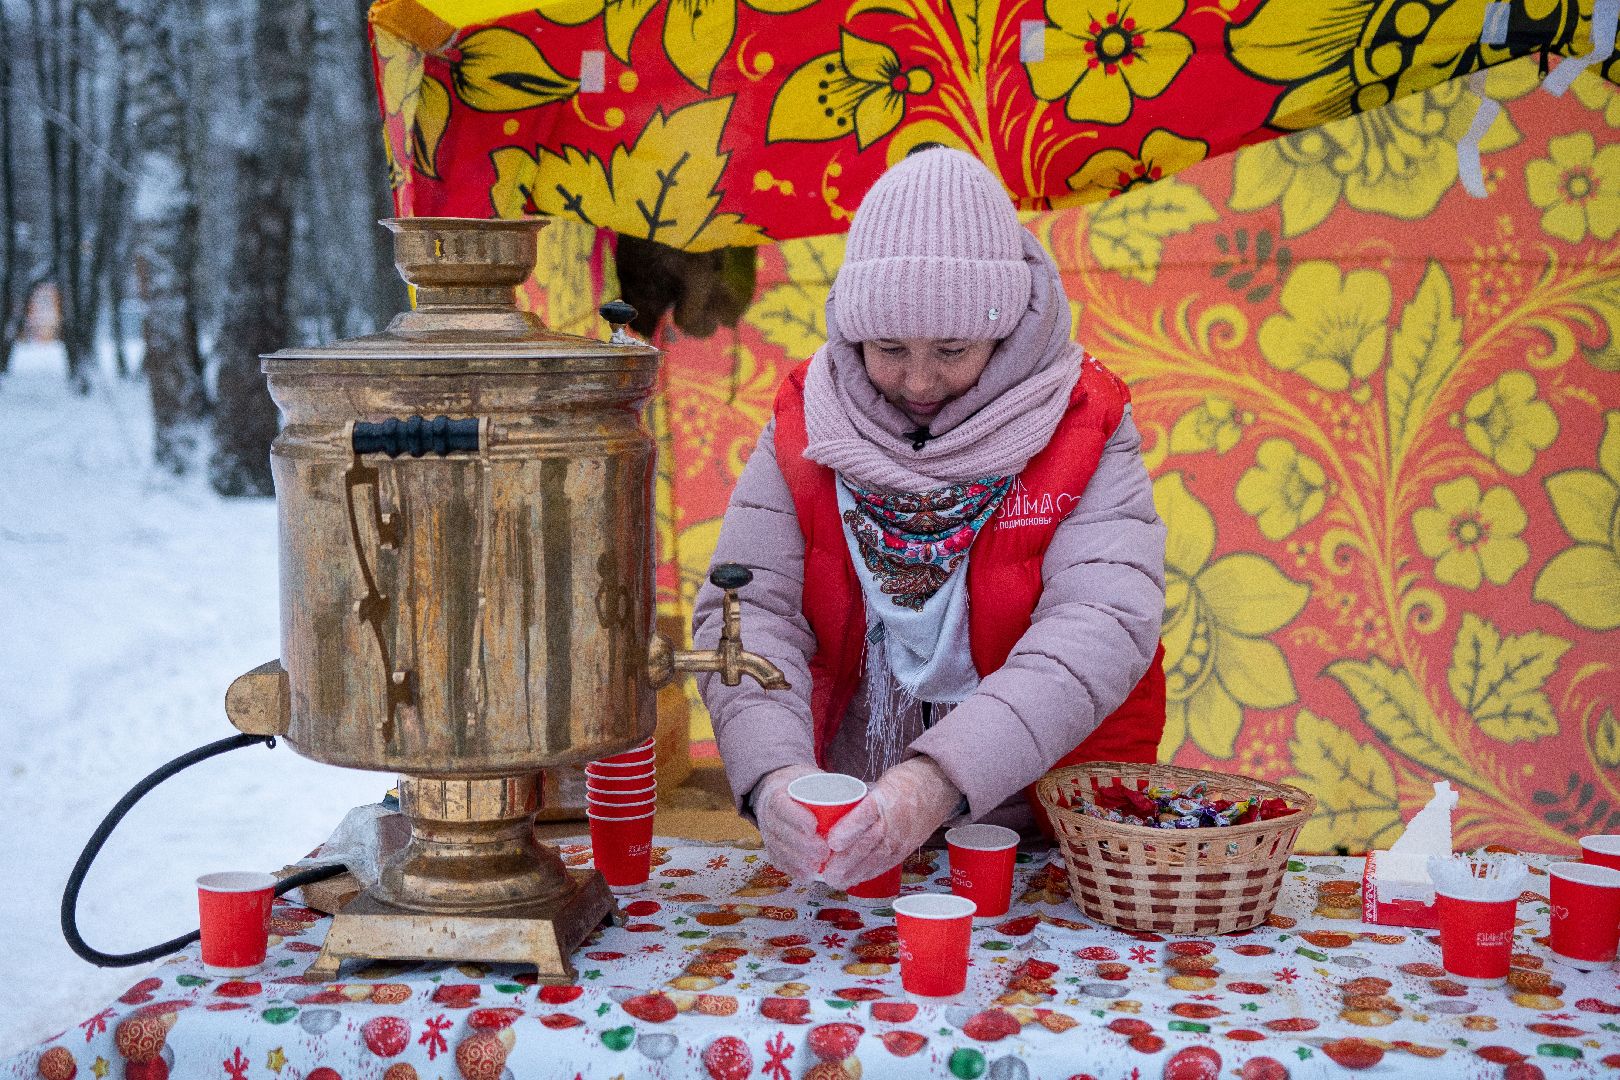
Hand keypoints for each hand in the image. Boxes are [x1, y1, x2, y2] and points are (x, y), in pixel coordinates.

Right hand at [749, 764, 830, 880]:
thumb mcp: (812, 777)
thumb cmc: (802, 786)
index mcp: (777, 795)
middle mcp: (769, 817)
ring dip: (800, 861)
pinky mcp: (772, 850)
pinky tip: (809, 874)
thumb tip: (865, 793)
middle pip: (782, 834)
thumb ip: (832, 785)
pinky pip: (781, 863)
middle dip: (803, 846)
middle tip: (824, 851)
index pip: (782, 807)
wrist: (777, 792)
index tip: (814, 826)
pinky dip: (795, 870)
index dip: (796, 818)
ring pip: (780, 851)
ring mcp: (769, 835)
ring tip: (820, 865)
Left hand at [821, 757, 961, 890]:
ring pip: (876, 858)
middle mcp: (894, 821)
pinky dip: (870, 873)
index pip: (864, 816)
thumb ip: (861, 799)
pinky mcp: (906, 848)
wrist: (939, 786)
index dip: (847, 830)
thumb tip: (834, 810)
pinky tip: (855, 880)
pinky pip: (886, 863)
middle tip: (827, 873)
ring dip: (855, 873)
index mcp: (884, 799)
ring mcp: (901, 837)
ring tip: (836, 882)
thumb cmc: (905, 781)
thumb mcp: (881, 781)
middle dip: (845, 861)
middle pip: (867, 843)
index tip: (831, 842)